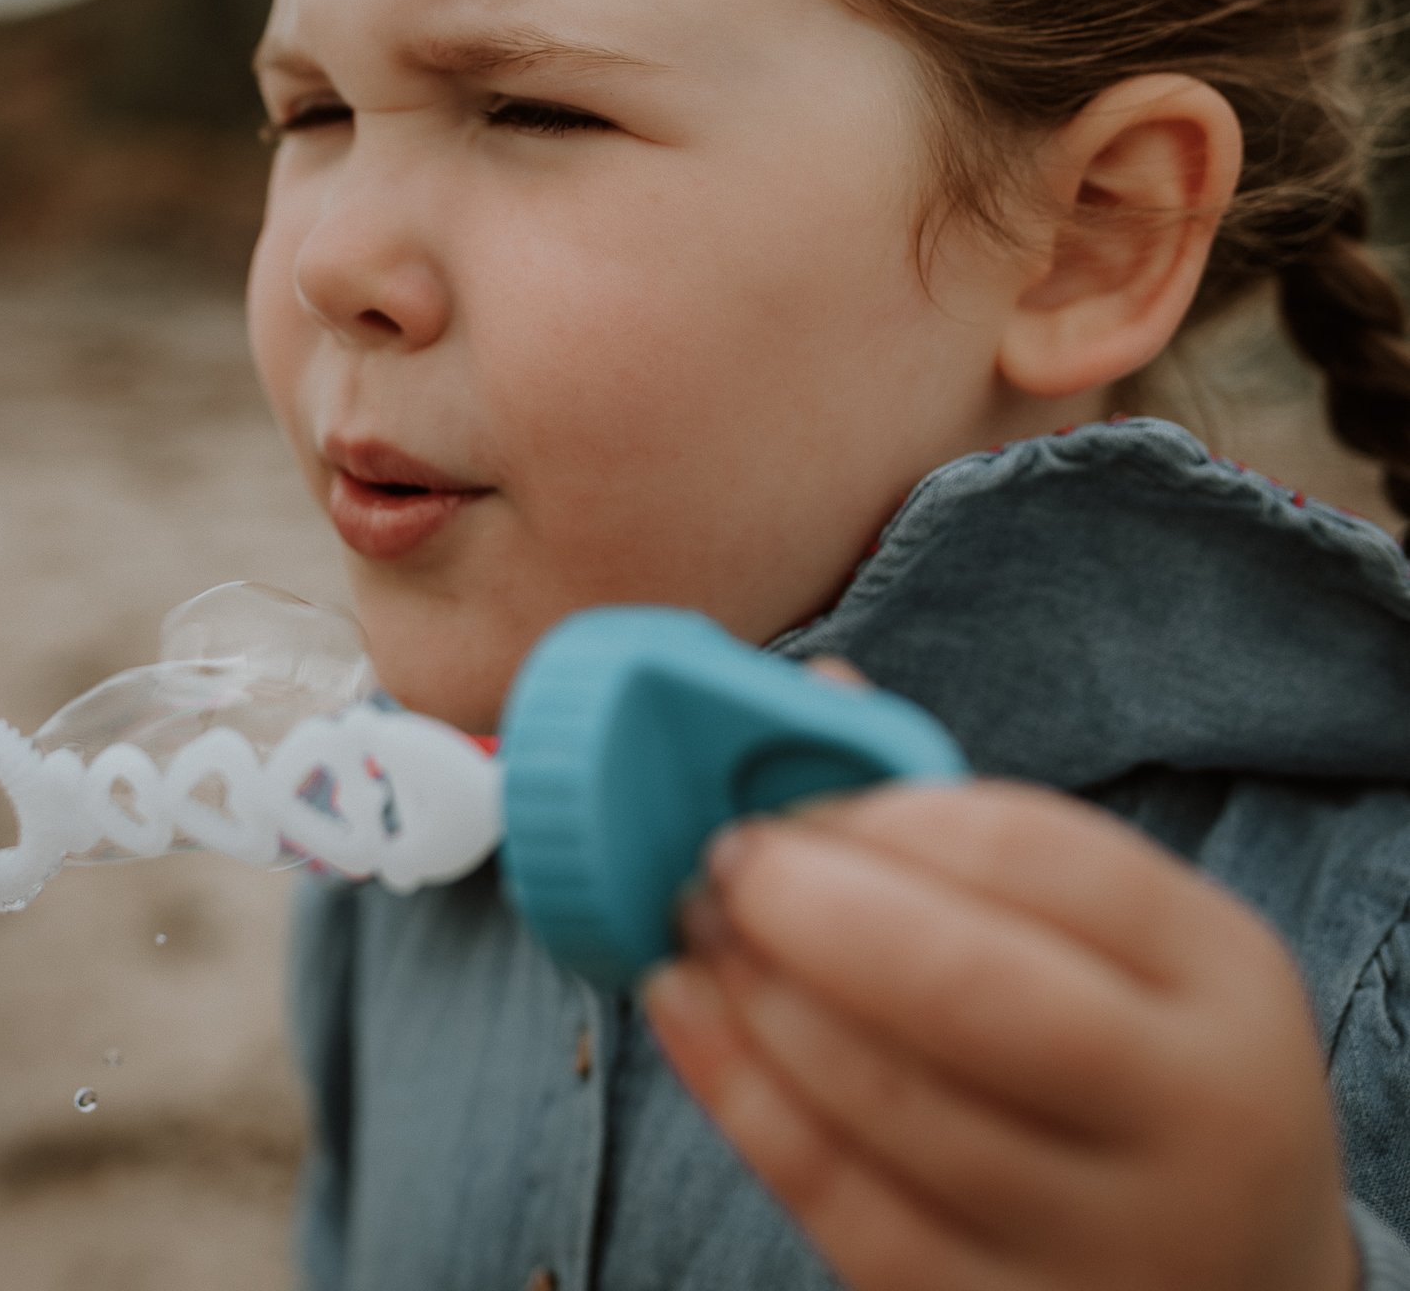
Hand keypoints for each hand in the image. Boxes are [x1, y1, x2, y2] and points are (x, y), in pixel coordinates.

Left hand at [643, 770, 1357, 1290]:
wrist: (1241, 1281)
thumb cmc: (1135, 1053)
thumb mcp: (1116, 938)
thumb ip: (970, 828)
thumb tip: (813, 697)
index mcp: (1221, 974)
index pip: (1039, 855)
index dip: (889, 813)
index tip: (790, 795)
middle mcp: (1188, 1111)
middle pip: (965, 986)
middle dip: (811, 906)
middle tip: (722, 860)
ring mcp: (1105, 1238)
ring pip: (890, 1102)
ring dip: (759, 996)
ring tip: (693, 927)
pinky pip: (844, 1204)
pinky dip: (743, 1095)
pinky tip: (689, 1014)